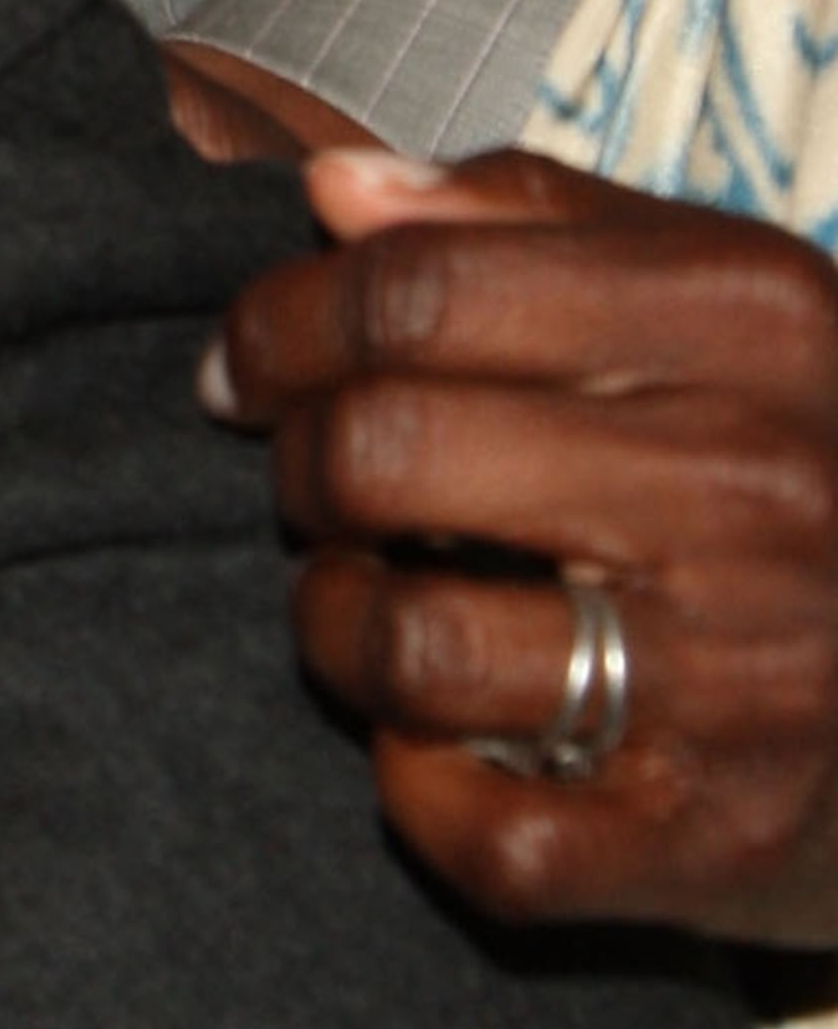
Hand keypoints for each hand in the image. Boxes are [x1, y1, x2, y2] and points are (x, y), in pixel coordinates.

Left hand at [206, 134, 837, 945]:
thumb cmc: (811, 465)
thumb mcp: (722, 302)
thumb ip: (524, 221)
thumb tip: (333, 189)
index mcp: (752, 323)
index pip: (417, 290)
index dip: (285, 324)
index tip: (247, 367)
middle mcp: (756, 489)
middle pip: (385, 452)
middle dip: (302, 469)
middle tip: (318, 490)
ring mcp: (747, 675)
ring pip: (406, 643)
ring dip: (340, 624)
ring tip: (371, 603)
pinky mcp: (720, 840)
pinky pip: (475, 827)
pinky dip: (421, 782)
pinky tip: (453, 735)